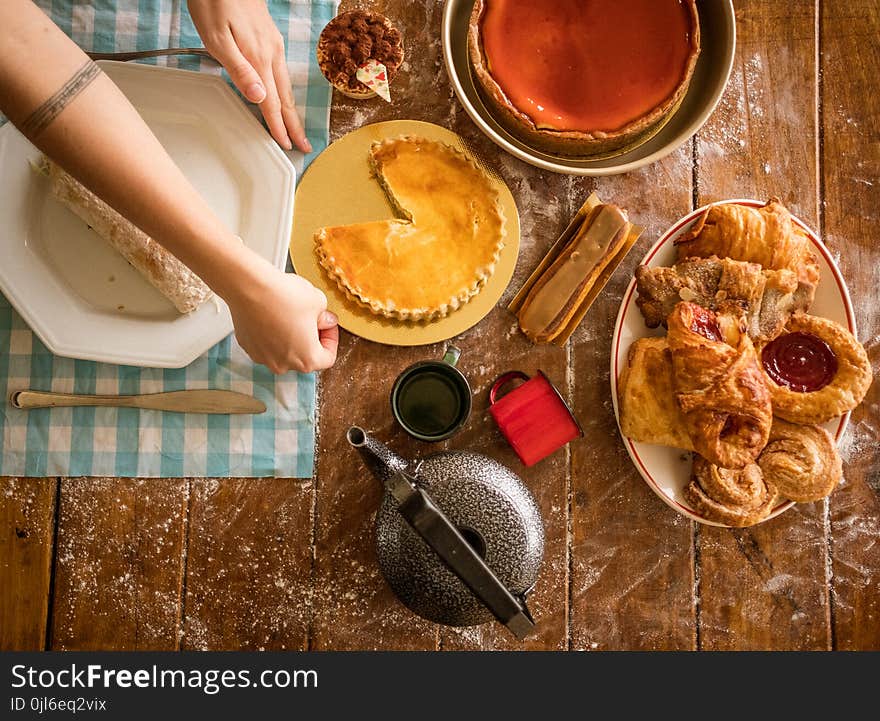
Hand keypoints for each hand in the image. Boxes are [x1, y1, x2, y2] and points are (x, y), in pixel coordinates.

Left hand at [188, 0, 311, 152]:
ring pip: (285, 85)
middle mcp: (271, 53)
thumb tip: (259, 98)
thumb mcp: (217, 38)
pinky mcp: (269, 37)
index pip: (272, 102)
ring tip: (295, 127)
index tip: (287, 146)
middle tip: (304, 145)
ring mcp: (273, 44)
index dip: (279, 127)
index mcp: (259, 58)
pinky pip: (281, 72)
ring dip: (291, 110)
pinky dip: (285, 91)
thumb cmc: (213, 1)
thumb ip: (239, 69)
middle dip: (294, 124)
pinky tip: (282, 94)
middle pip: (285, 98)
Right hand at [227, 267, 338, 373]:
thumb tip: (325, 321)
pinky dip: (272, 333)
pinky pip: (266, 344)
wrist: (250, 287)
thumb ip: (326, 317)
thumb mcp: (319, 302)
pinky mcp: (248, 347)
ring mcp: (263, 358)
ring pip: (284, 350)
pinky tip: (273, 315)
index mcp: (307, 360)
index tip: (327, 325)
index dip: (331, 338)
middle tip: (311, 317)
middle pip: (304, 356)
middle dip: (310, 337)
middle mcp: (284, 365)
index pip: (328, 357)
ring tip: (290, 314)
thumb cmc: (284, 296)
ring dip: (290, 336)